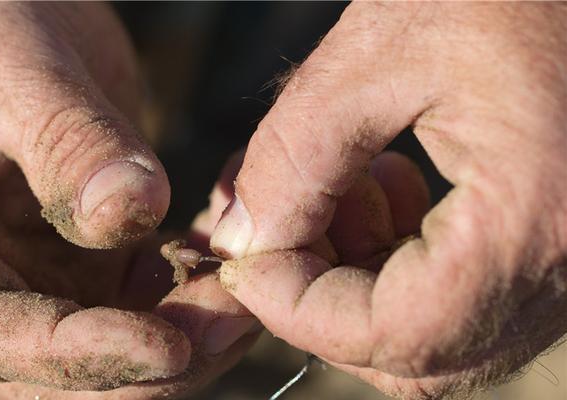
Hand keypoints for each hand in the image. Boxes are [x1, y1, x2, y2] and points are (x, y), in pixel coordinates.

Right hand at [0, 3, 257, 397]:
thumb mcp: (8, 61)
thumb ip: (66, 140)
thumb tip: (131, 216)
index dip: (78, 355)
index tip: (168, 346)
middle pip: (47, 370)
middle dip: (142, 365)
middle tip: (230, 321)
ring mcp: (22, 271)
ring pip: (99, 348)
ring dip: (177, 336)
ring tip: (242, 294)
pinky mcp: (72, 255)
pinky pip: (132, 302)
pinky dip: (183, 297)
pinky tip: (220, 262)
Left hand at [211, 3, 566, 397]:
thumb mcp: (380, 53)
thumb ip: (295, 155)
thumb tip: (240, 241)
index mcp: (531, 225)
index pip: (388, 333)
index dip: (293, 309)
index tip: (240, 260)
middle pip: (414, 356)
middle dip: (323, 301)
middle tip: (287, 224)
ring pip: (438, 337)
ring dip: (361, 283)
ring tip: (343, 189)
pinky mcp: (558, 246)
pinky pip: (470, 300)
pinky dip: (406, 267)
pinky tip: (391, 186)